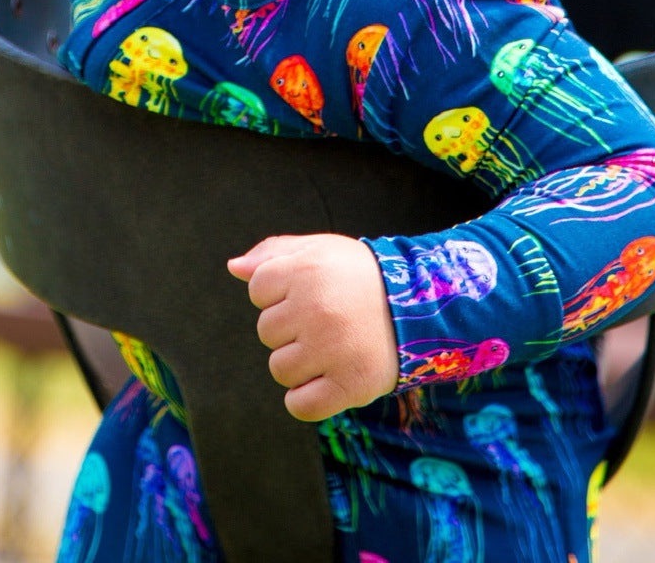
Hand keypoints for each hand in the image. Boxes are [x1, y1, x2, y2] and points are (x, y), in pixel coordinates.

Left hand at [227, 234, 398, 421]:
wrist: (421, 308)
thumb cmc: (360, 276)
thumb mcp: (319, 249)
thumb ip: (273, 253)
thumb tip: (233, 268)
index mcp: (305, 270)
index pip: (257, 290)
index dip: (279, 294)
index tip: (307, 294)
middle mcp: (314, 309)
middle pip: (266, 332)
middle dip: (289, 329)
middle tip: (323, 322)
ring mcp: (331, 349)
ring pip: (280, 369)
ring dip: (299, 364)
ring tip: (330, 348)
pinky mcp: (349, 385)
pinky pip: (300, 405)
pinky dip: (307, 400)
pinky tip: (326, 381)